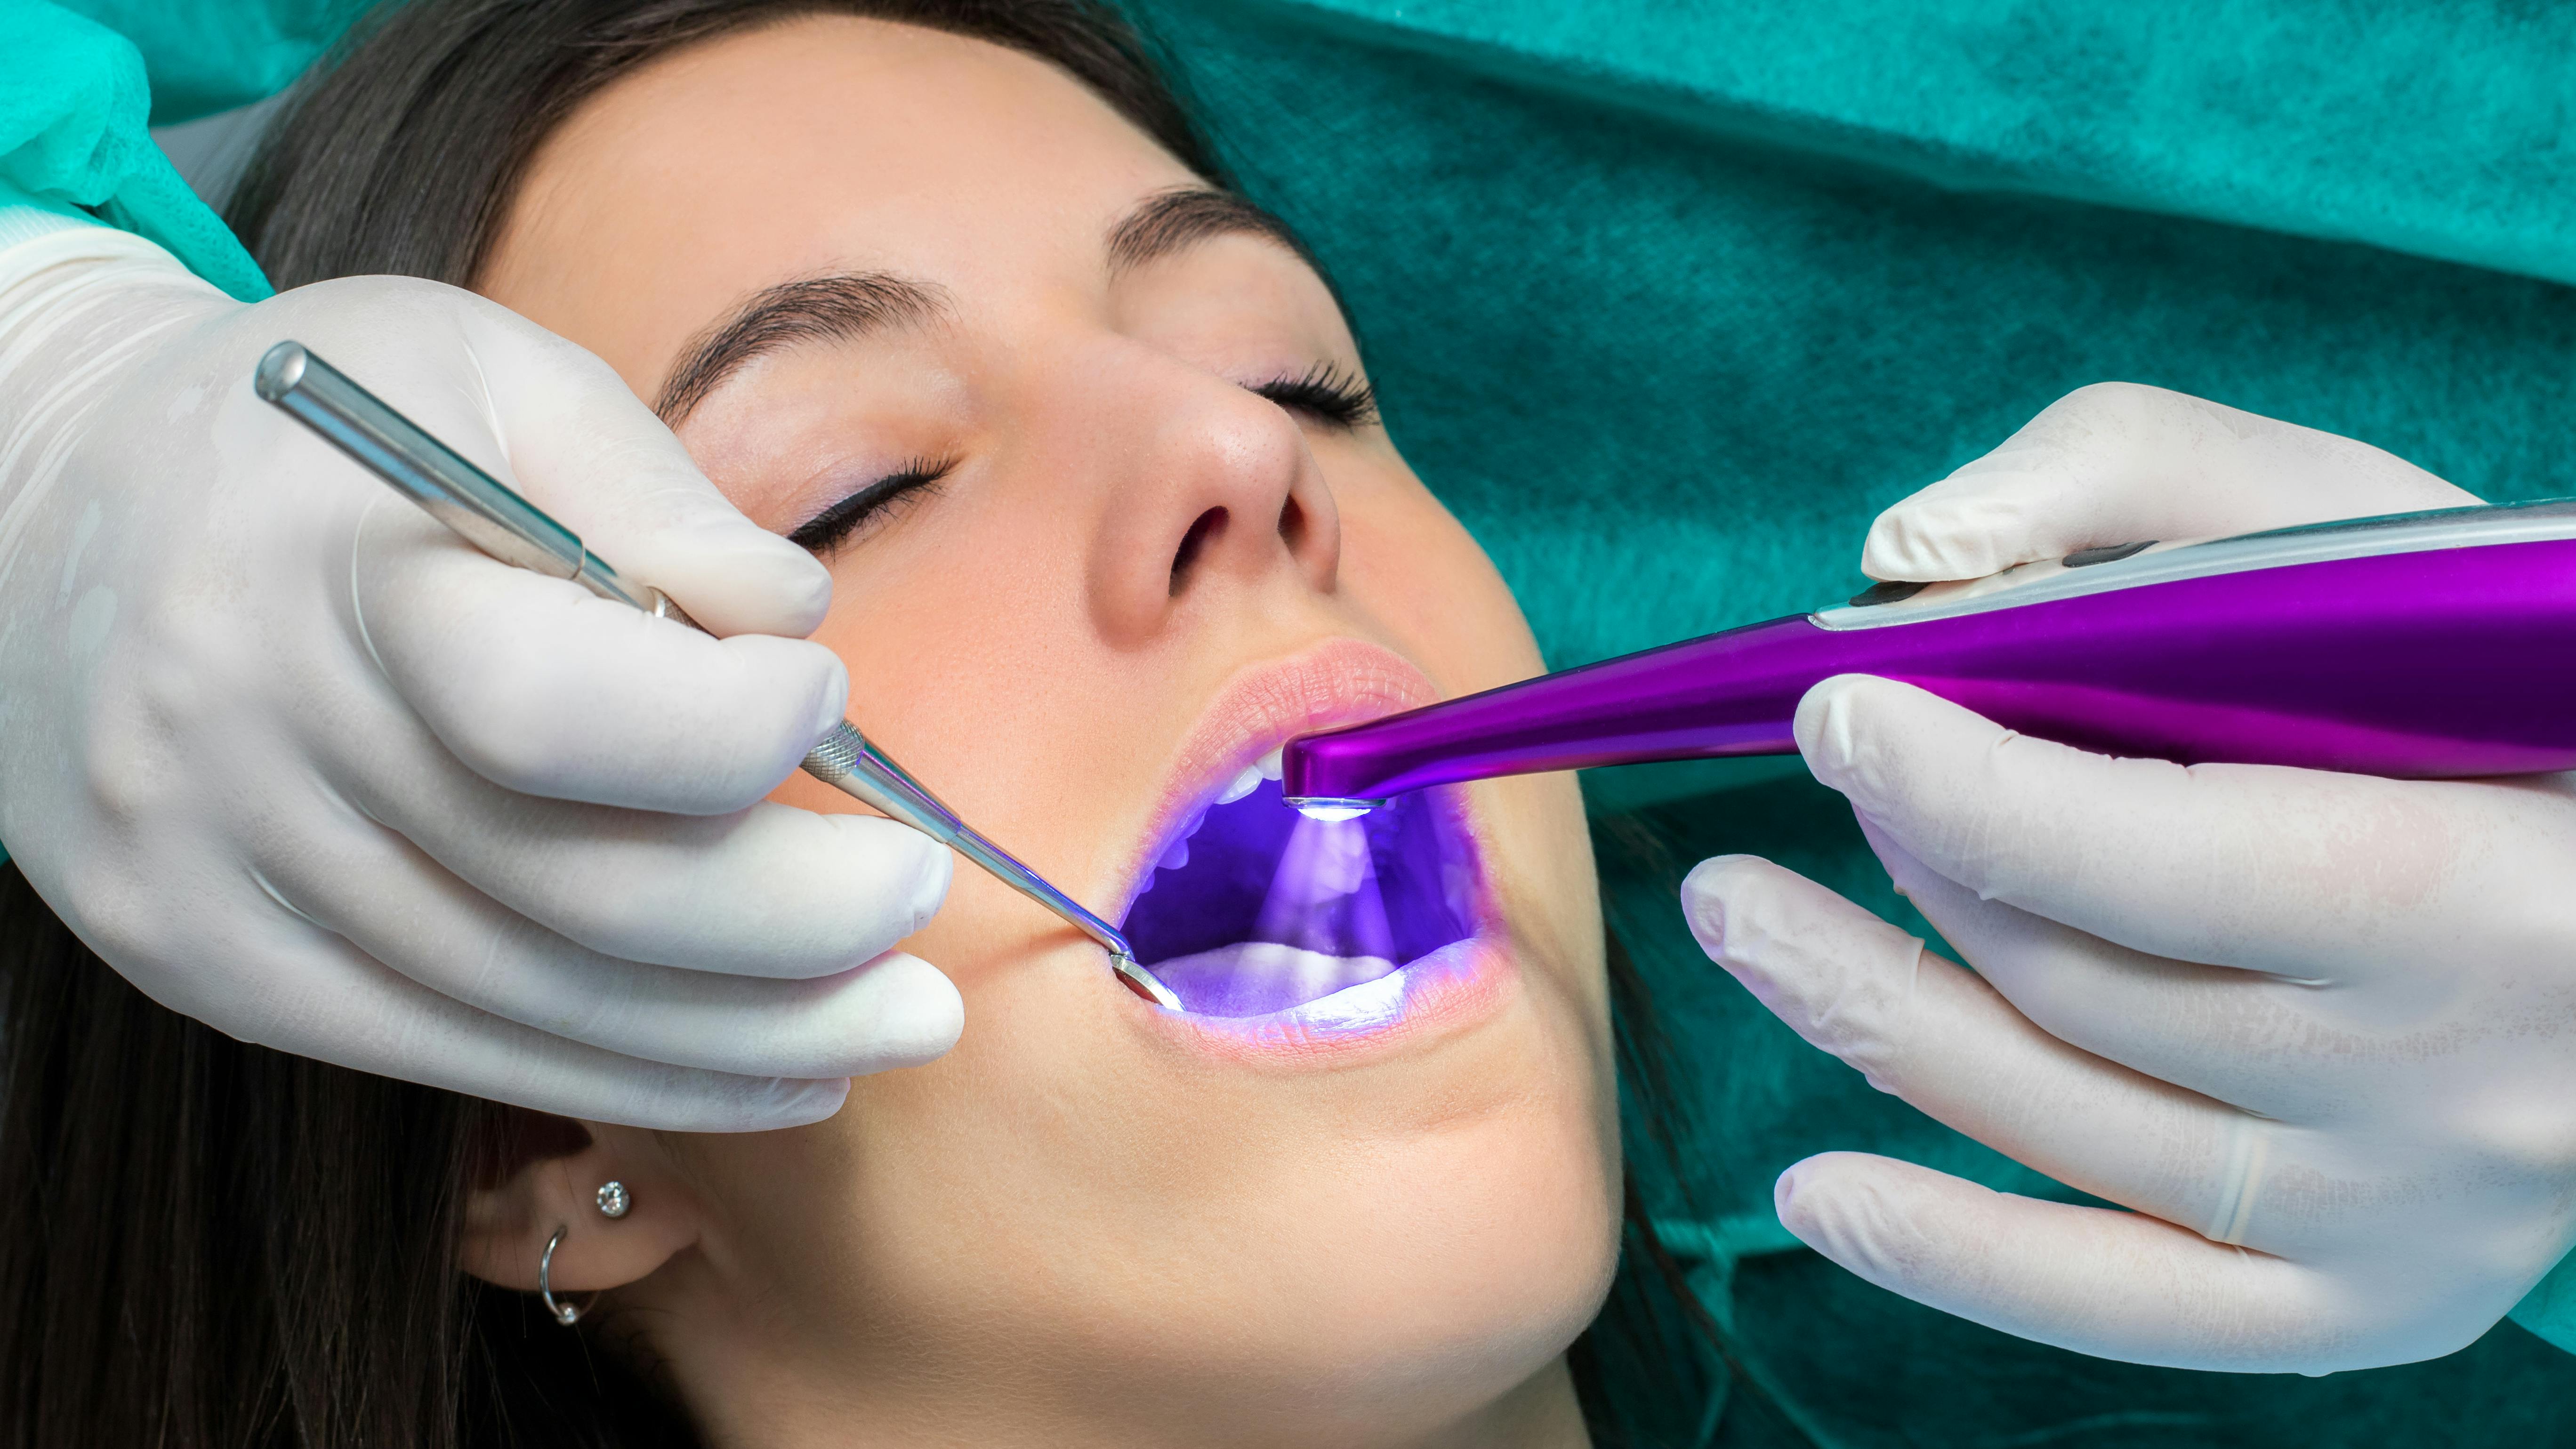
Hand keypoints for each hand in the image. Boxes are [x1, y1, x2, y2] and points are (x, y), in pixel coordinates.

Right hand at [0, 227, 956, 1129]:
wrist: (36, 508)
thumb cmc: (310, 427)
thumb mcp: (482, 370)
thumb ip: (646, 486)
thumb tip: (790, 617)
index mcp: (322, 571)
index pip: (542, 709)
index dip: (722, 730)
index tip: (824, 699)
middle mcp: (246, 744)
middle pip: (567, 889)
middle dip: (788, 923)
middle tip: (928, 907)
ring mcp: (215, 878)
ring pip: (529, 1000)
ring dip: (747, 1035)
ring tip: (903, 1024)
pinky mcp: (210, 964)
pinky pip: (451, 1052)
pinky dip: (632, 1074)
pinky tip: (777, 1073)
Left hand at [1681, 382, 2575, 1371]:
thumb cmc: (2495, 684)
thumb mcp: (2368, 534)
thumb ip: (2139, 479)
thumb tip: (1912, 557)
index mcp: (2474, 891)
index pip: (2158, 859)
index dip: (1960, 784)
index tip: (1831, 707)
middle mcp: (2445, 1087)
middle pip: (2082, 984)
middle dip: (1907, 862)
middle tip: (1797, 782)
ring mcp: (2401, 1216)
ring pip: (2064, 1123)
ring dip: (1863, 1015)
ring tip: (1737, 918)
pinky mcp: (2369, 1301)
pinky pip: (2126, 1309)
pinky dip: (1951, 1257)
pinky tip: (1814, 1193)